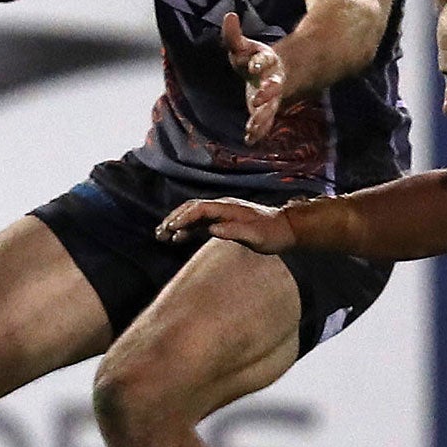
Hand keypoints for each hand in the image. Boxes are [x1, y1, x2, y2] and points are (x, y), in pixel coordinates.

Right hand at [155, 198, 293, 250]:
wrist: (286, 229)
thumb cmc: (272, 233)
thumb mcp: (256, 235)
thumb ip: (234, 230)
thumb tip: (211, 229)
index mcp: (228, 207)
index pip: (200, 208)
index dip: (184, 217)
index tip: (171, 228)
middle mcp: (222, 207)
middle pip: (191, 209)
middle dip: (174, 219)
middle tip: (160, 232)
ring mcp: (222, 214)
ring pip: (193, 215)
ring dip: (177, 224)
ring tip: (161, 236)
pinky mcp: (223, 222)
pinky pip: (199, 223)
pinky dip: (186, 229)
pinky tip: (177, 238)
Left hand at [222, 16, 285, 143]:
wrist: (275, 73)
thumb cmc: (255, 59)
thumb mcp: (243, 46)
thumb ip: (234, 35)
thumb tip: (229, 15)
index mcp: (267, 61)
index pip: (265, 60)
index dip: (260, 62)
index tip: (254, 66)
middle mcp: (273, 80)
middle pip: (273, 86)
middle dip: (267, 92)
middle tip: (258, 99)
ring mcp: (273, 97)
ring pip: (270, 107)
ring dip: (262, 117)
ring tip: (252, 126)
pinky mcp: (268, 109)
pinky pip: (266, 122)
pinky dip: (259, 130)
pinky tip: (250, 140)